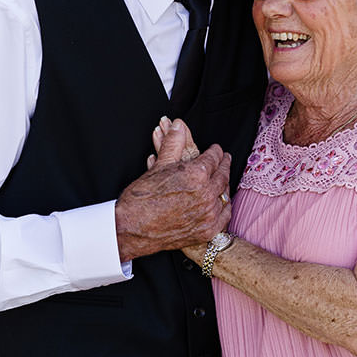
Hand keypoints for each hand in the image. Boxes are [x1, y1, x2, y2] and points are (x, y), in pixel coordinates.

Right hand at [116, 118, 230, 261]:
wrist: (132, 228)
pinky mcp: (207, 231)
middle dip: (224, 165)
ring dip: (224, 185)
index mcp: (196, 174)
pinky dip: (223, 206)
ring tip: (222, 179)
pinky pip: (224, 215)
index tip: (216, 150)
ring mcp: (208, 214)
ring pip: (224, 195)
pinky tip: (220, 201)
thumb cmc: (142, 197)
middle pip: (223, 175)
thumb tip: (178, 125)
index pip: (214, 157)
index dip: (216, 151)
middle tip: (225, 159)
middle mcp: (206, 193)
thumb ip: (174, 143)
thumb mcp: (159, 165)